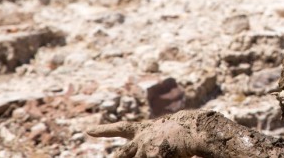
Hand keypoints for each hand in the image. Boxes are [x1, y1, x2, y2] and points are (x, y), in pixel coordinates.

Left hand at [87, 111, 201, 157]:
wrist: (194, 129)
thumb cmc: (185, 129)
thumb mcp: (166, 132)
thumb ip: (153, 137)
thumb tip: (146, 148)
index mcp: (144, 129)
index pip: (121, 128)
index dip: (105, 130)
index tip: (89, 130)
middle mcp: (141, 139)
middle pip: (121, 155)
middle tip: (106, 156)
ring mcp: (145, 150)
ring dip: (144, 156)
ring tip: (154, 152)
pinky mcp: (153, 157)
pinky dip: (156, 157)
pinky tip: (160, 155)